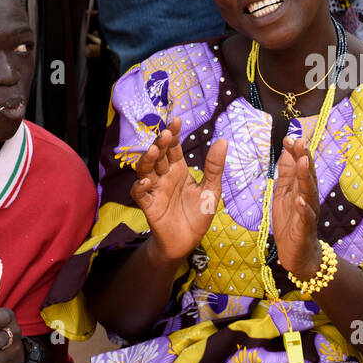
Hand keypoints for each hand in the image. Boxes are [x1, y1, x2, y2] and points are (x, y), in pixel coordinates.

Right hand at [131, 118, 227, 264]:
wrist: (188, 241)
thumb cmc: (198, 214)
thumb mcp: (211, 190)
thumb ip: (214, 167)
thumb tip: (223, 140)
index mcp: (179, 170)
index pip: (173, 148)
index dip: (173, 134)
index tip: (177, 120)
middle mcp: (164, 176)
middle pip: (159, 155)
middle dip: (161, 144)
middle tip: (165, 134)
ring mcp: (155, 190)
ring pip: (145, 171)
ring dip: (148, 160)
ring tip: (154, 151)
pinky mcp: (149, 206)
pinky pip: (139, 194)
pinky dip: (139, 187)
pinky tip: (145, 182)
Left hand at [271, 137, 321, 278]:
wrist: (298, 254)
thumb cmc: (291, 222)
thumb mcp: (284, 194)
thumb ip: (287, 174)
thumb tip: (286, 151)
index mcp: (301, 188)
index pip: (300, 166)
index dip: (295, 152)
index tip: (288, 138)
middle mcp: (308, 197)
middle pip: (308, 175)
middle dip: (305, 158)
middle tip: (300, 142)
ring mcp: (309, 212)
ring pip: (309, 192)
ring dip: (306, 177)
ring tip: (303, 162)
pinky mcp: (304, 228)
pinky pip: (305, 217)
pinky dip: (303, 208)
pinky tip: (300, 200)